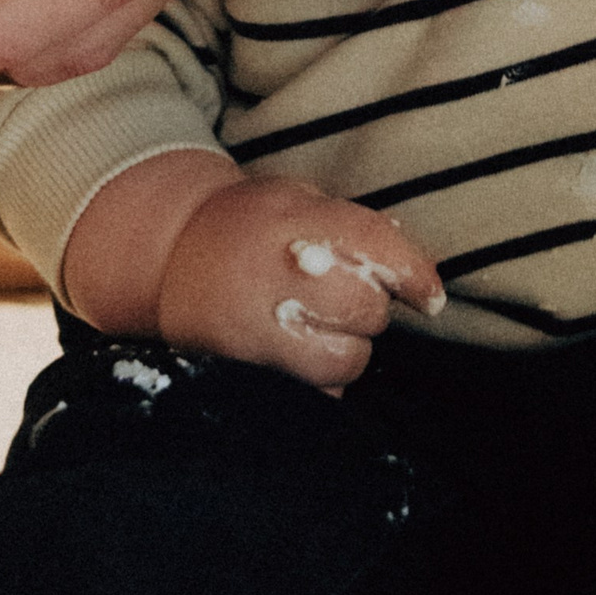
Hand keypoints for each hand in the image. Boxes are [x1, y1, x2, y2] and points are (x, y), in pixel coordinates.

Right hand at [65, 151, 444, 387]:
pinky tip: (298, 354)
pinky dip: (318, 382)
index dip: (412, 274)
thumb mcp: (294, 199)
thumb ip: (350, 225)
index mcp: (294, 220)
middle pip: (366, 309)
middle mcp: (278, 276)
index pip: (374, 247)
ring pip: (345, 360)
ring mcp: (257, 328)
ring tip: (320, 327)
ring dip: (347, 348)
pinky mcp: (245, 371)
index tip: (429, 297)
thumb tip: (410, 257)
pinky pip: (311, 394)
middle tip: (346, 296)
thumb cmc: (243, 224)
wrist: (166, 257)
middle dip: (370, 307)